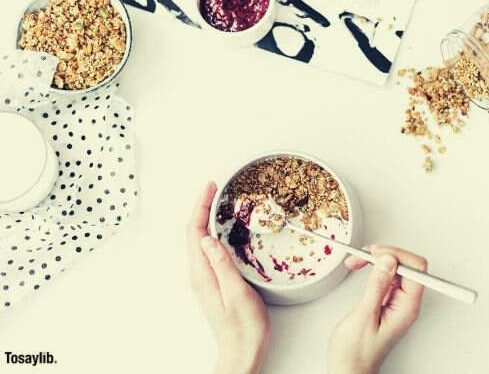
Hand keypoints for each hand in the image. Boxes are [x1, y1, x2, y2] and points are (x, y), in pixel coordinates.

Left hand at [187, 182, 269, 373]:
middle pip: (193, 233)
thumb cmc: (244, 327)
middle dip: (201, 207)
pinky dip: (212, 232)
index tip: (210, 187)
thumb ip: (222, 265)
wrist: (242, 351)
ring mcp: (204, 278)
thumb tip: (208, 239)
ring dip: (205, 218)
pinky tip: (222, 229)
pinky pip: (207, 250)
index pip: (195, 232)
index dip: (200, 207)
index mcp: (202, 274)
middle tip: (213, 188)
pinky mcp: (212, 281)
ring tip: (216, 201)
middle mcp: (199, 274)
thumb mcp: (237, 293)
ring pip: (199, 240)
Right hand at [328, 245, 426, 373]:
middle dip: (384, 255)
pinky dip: (373, 269)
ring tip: (356, 261)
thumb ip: (377, 286)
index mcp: (407, 308)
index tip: (375, 253)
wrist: (349, 370)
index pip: (417, 269)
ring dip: (377, 260)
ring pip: (396, 268)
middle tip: (362, 256)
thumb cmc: (355, 353)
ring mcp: (398, 303)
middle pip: (407, 265)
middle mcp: (406, 304)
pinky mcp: (388, 302)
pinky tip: (361, 269)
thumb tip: (388, 261)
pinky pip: (387, 277)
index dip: (396, 255)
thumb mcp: (364, 316)